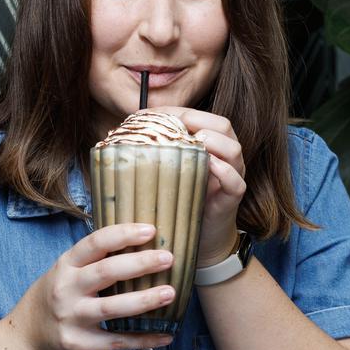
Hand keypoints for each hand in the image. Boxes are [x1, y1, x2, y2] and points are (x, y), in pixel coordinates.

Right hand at [14, 223, 176, 349]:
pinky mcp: (78, 343)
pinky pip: (116, 342)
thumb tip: (141, 242)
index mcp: (66, 264)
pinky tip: (165, 336)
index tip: (151, 230)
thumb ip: (94, 258)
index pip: (96, 243)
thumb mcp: (66, 270)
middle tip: (168, 258)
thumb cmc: (56, 295)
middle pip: (107, 272)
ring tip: (170, 293)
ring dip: (144, 300)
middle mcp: (66, 289)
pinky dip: (143, 340)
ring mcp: (72, 318)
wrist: (27, 337)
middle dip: (140, 264)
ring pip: (112, 308)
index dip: (124, 234)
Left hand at [148, 107, 245, 265]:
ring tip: (193, 141)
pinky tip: (207, 166)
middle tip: (171, 125)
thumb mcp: (167, 172)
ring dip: (213, 142)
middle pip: (221, 125)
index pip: (199, 116)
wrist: (203, 238)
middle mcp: (225, 157)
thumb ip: (152, 153)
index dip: (176, 111)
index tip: (148, 114)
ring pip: (232, 149)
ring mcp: (233, 175)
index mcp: (210, 145)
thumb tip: (114, 136)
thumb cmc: (181, 201)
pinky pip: (235, 181)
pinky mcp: (232, 198)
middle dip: (196, 119)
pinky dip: (222, 172)